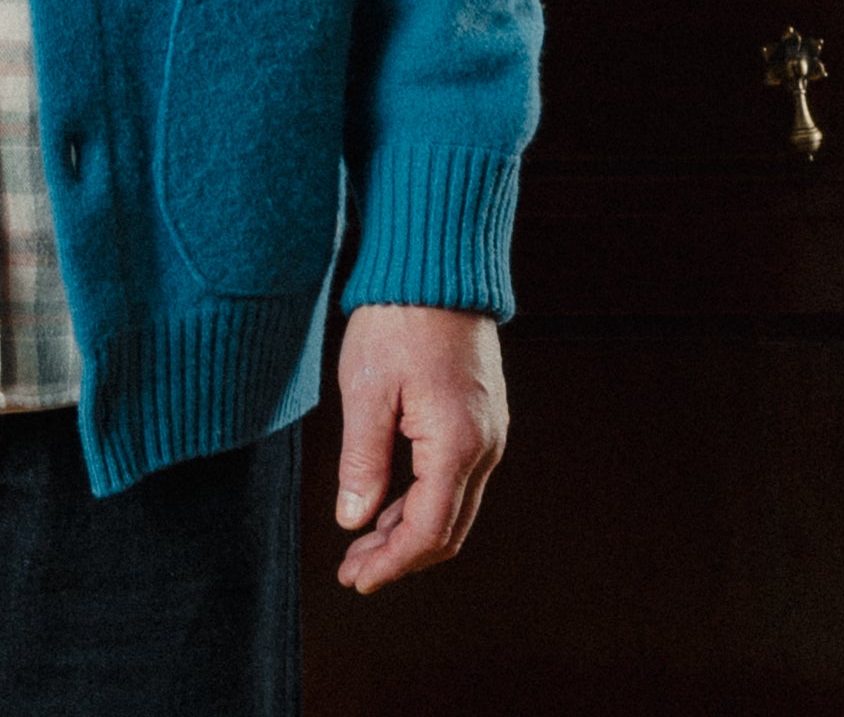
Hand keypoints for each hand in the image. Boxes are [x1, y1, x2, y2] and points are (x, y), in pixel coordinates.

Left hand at [333, 305, 506, 592]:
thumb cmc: (397, 318)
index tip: (355, 579)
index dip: (392, 563)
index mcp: (456, 444)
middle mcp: (484, 446)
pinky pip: (457, 478)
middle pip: (447, 529)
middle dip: (400, 556)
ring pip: (454, 506)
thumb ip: (363, 461)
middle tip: (353, 569)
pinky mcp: (482, 417)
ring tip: (363, 542)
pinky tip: (390, 502)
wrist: (437, 265)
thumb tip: (353, 520)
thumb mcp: (367, 389)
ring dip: (410, 531)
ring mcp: (489, 432)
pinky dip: (424, 501)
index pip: (428, 532)